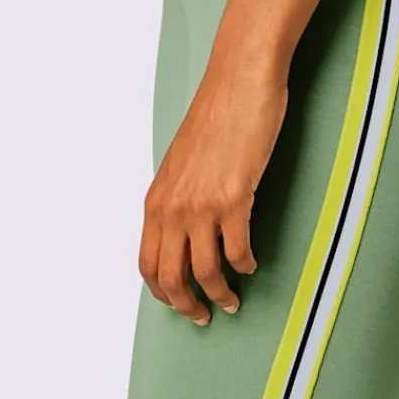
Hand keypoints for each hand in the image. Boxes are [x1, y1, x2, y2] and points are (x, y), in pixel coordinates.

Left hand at [138, 51, 287, 323]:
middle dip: (187, 305)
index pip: (147, 262)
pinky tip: (251, 264)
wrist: (239, 82)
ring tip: (232, 301)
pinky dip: (245, 265)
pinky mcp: (234, 199)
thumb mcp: (182, 165)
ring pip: (205, 271)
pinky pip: (237, 250)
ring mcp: (202, 205)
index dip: (162, 292)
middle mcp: (173, 206)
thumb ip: (178, 198)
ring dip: (220, 294)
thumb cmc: (216, 117)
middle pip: (171, 276)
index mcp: (156, 200)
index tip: (178, 304)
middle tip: (204, 316)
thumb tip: (184, 230)